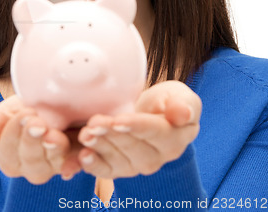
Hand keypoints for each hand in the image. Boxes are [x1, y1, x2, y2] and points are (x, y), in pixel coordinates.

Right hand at [0, 95, 82, 183]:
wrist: (59, 97)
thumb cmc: (31, 105)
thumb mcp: (13, 107)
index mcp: (10, 154)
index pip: (7, 151)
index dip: (14, 133)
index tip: (24, 114)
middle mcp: (31, 165)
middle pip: (29, 162)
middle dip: (32, 141)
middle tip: (38, 122)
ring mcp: (54, 164)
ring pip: (50, 166)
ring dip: (52, 150)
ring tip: (54, 135)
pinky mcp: (76, 159)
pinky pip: (76, 166)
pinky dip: (74, 163)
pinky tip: (76, 157)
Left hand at [76, 80, 201, 178]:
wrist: (152, 112)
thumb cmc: (167, 101)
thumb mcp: (180, 96)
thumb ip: (185, 105)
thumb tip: (183, 114)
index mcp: (174, 138)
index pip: (155, 132)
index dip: (136, 126)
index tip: (119, 120)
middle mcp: (156, 157)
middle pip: (132, 147)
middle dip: (112, 134)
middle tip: (94, 123)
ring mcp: (136, 164)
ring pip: (117, 158)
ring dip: (99, 146)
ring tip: (85, 134)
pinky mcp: (118, 168)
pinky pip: (106, 171)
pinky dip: (93, 165)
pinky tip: (82, 156)